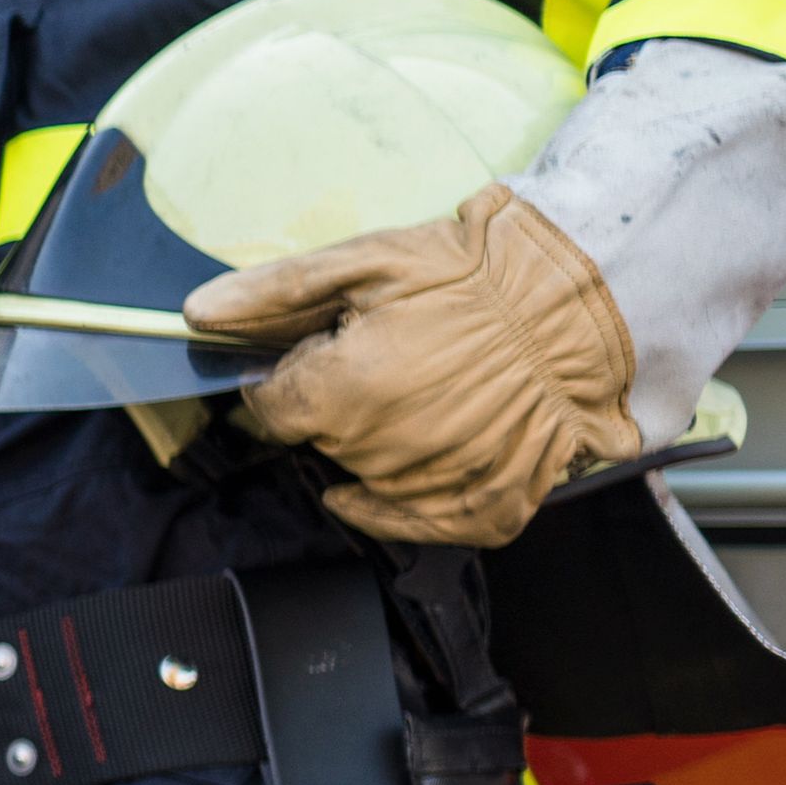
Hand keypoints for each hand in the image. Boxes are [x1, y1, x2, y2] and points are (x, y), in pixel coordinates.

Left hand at [188, 184, 638, 548]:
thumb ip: (273, 294)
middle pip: (322, 442)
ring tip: (423, 387)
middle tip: (383, 356)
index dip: (283, 380)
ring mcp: (439, 485)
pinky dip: (412, 506)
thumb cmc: (477, 272)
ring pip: (372, 479)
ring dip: (378, 443)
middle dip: (335, 404)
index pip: (269, 410)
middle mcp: (382, 452)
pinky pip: (433, 523)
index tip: (309, 356)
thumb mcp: (367, 261)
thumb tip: (195, 314)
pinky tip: (405, 474)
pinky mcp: (494, 503)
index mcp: (340, 394)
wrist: (590, 296)